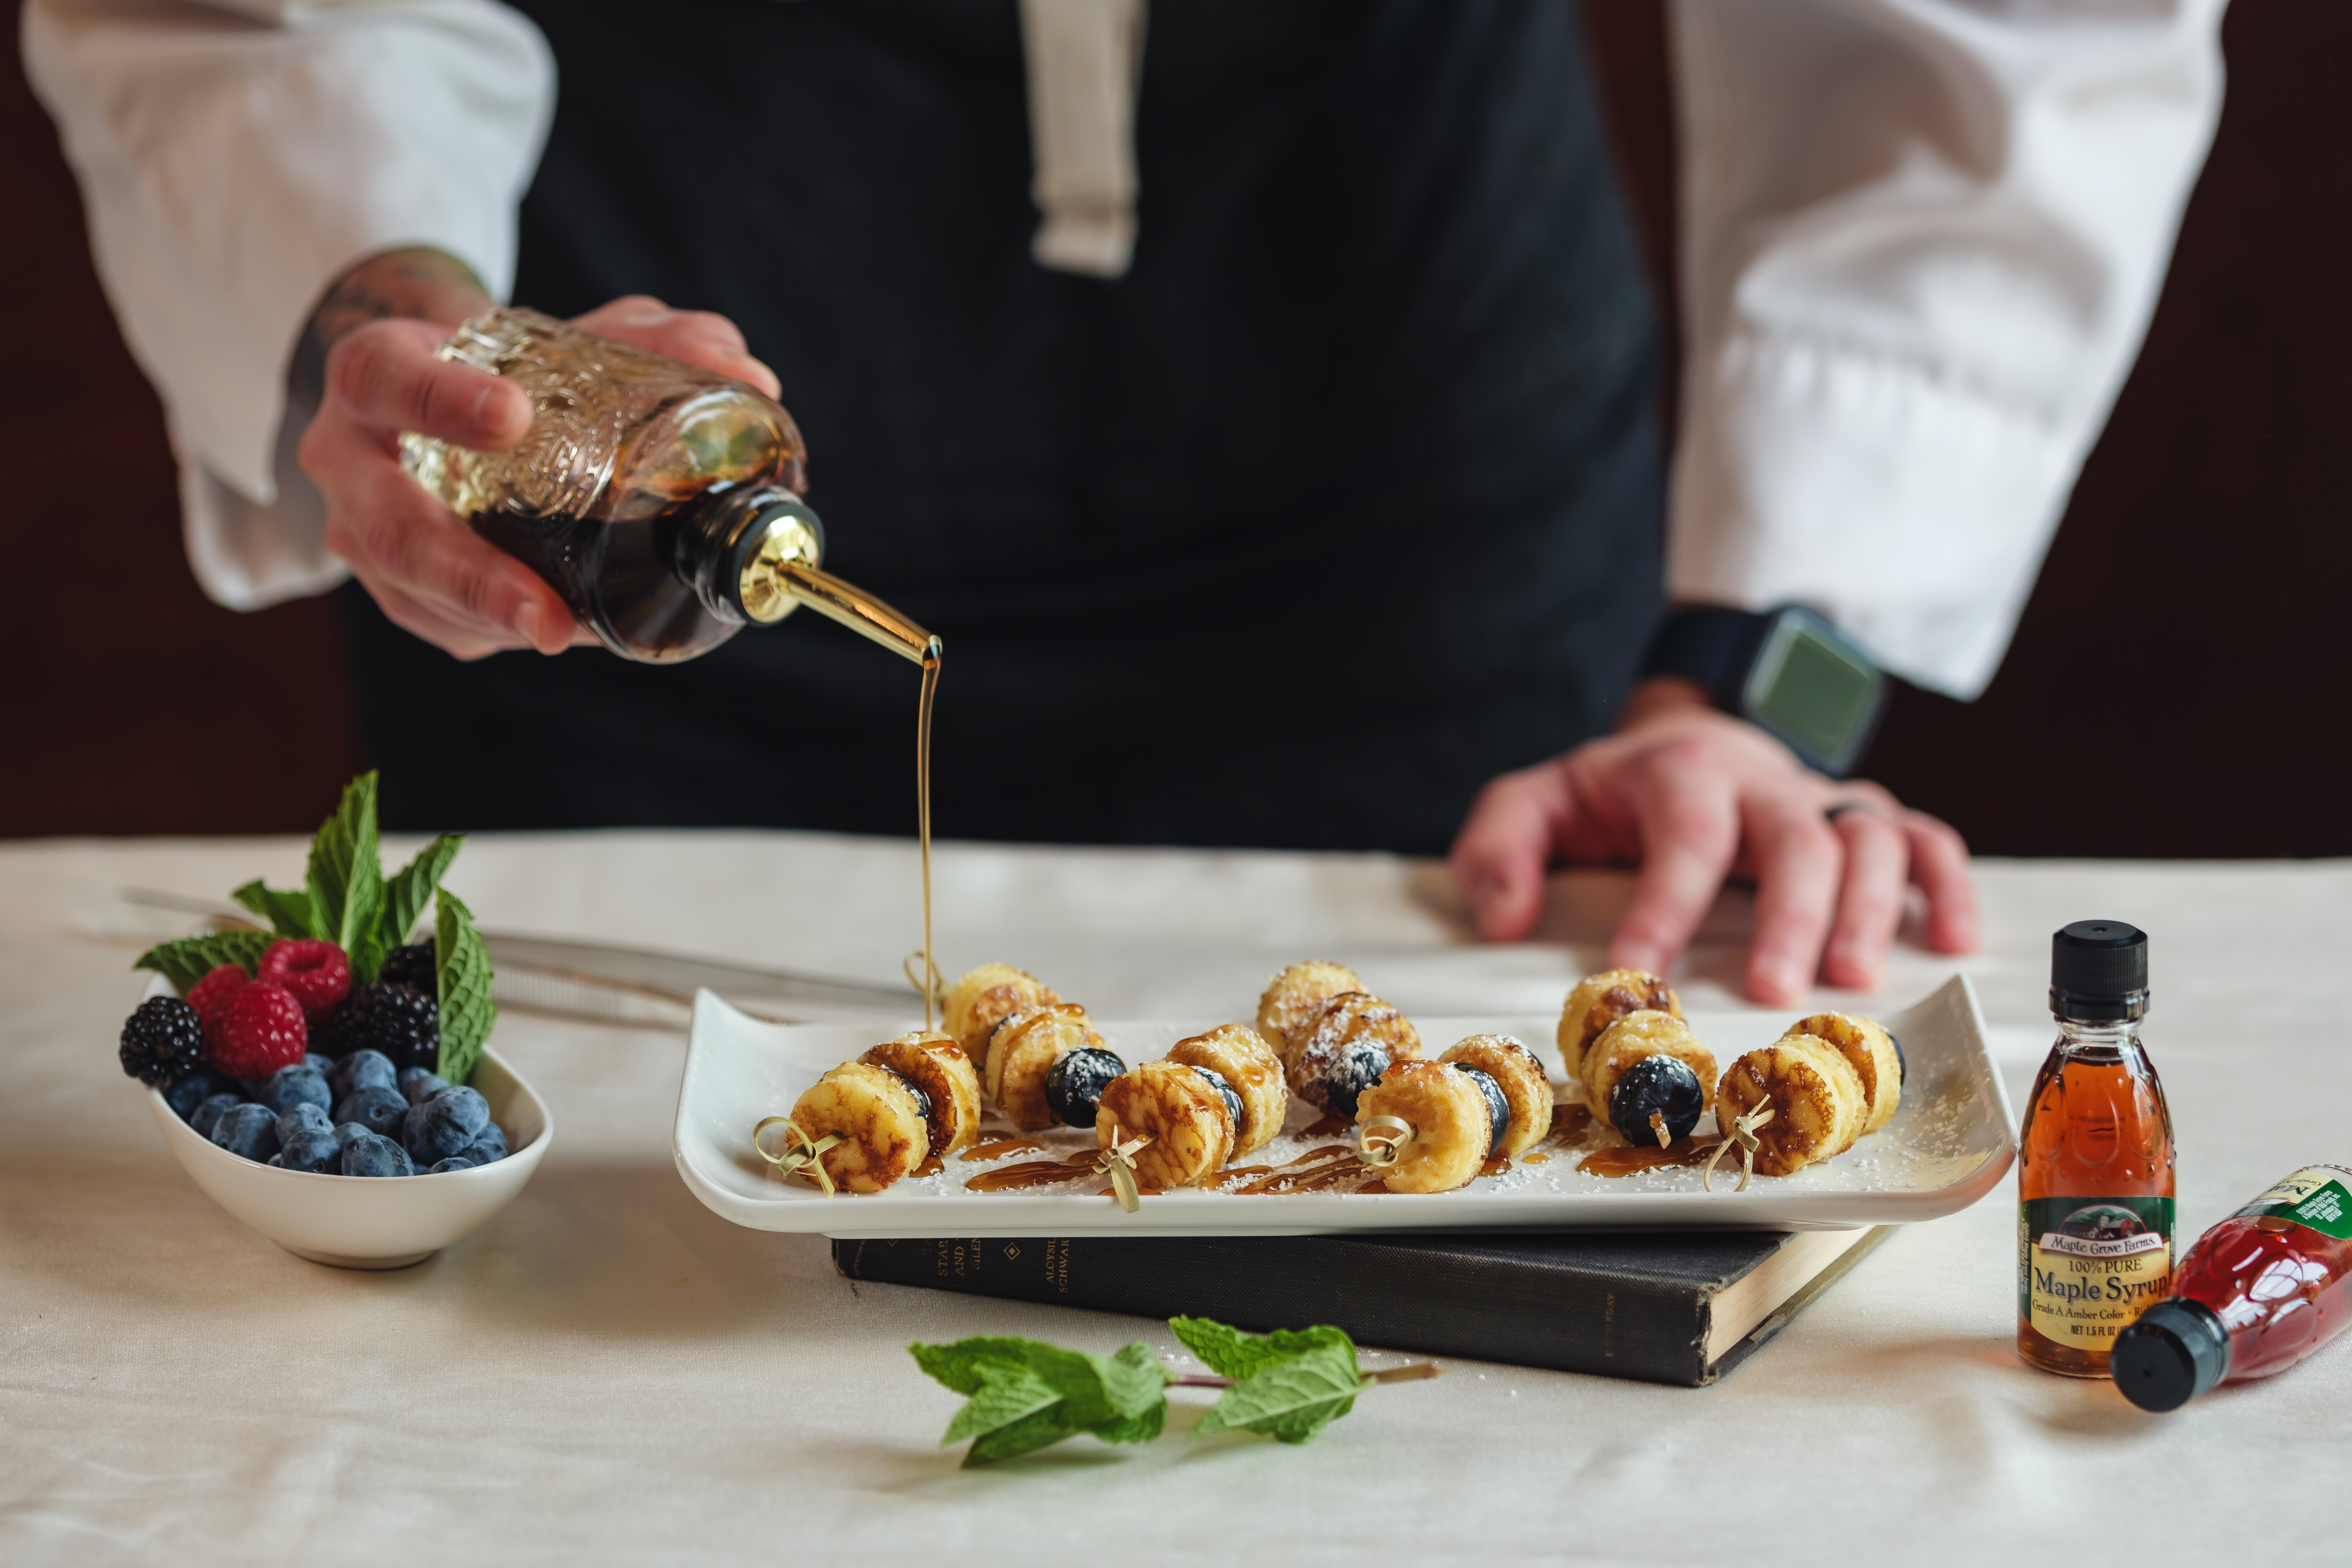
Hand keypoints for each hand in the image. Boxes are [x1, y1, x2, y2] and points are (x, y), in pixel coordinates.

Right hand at [293, 249, 781, 659]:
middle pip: (392, 528)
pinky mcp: (400, 588)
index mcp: (376, 374)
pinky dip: (502, 630)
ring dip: (495, 620)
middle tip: (548, 612)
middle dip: (471, 576)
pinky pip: (443, 623)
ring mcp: (364, 533)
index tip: (513, 416)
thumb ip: (657, 343)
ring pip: (415, 592)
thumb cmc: (509, 365)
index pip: (388, 378)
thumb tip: (748, 377)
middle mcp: (351, 458)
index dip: (441, 400)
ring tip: (570, 633)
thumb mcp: (571, 335)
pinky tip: (564, 632)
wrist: (439, 397)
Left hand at [1447, 678, 1977, 1002]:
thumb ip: (1501, 849)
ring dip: (1869, 911)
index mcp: (1681, 771)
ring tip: (1853, 980)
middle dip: (1787, 916)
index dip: (1664, 904)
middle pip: (1794, 837)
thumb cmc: (1610, 795)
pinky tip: (1949, 941)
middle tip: (1771, 990)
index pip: (1682, 835)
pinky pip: (1924, 840)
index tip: (1638, 969)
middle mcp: (1763, 782)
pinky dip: (1947, 886)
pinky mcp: (1864, 820)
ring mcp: (1822, 800)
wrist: (1680, 741)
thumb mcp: (1534, 803)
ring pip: (1868, 839)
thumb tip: (1503, 917)